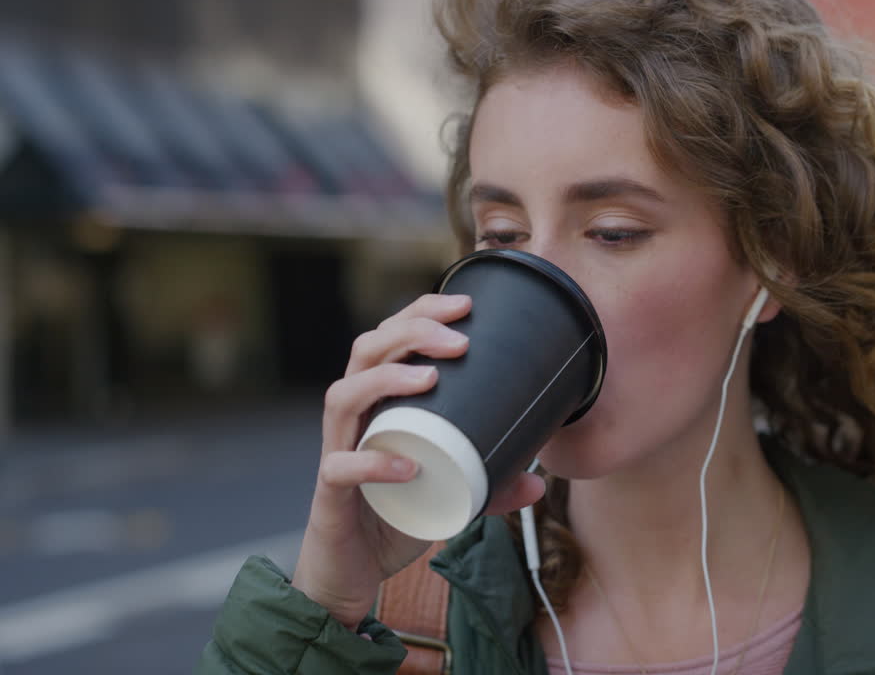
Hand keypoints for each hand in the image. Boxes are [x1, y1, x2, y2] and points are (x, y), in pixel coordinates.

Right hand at [290, 293, 546, 628]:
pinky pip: (341, 468)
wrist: (348, 573)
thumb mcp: (449, 497)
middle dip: (411, 332)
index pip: (389, 339)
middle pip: (365, 352)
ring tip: (430, 377)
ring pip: (343, 397)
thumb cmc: (392, 517)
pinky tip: (409, 464)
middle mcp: (352, 419)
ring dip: (387, 378)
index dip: (421, 313)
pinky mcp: (330, 496)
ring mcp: (337, 452)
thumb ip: (489, 488)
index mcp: (377, 404)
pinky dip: (373, 462)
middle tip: (459, 340)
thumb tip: (540, 484)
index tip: (466, 305)